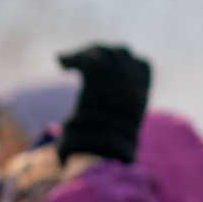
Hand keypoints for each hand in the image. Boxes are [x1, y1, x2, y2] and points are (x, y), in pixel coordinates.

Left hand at [54, 44, 152, 164]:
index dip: (126, 62)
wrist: (103, 148)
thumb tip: (115, 138)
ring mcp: (116, 75)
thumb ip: (117, 120)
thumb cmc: (109, 150)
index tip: (108, 67)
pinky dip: (71, 58)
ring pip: (102, 51)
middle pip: (122, 53)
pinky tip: (60, 62)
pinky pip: (84, 57)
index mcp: (142, 93)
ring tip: (68, 61)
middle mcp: (132, 80)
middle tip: (84, 59)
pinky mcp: (97, 74)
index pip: (142, 65)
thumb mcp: (122, 133)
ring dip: (86, 53)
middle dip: (104, 53)